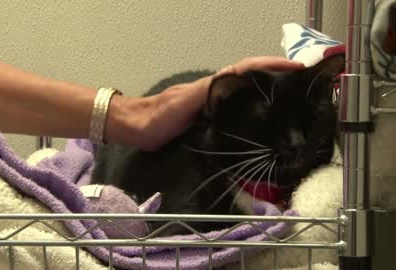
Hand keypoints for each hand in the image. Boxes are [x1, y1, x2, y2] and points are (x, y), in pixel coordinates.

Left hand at [106, 56, 303, 150]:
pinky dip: (253, 105)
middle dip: (278, 75)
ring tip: (293, 99)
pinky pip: (236, 105)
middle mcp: (216, 89)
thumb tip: (239, 79)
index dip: (272, 65)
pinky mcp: (208, 114)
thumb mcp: (183, 104)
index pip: (248, 68)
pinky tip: (261, 118)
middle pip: (251, 76)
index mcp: (213, 84)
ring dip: (269, 89)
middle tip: (304, 83)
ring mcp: (212, 101)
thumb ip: (208, 92)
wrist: (135, 127)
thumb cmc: (156, 118)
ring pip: (246, 90)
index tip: (297, 68)